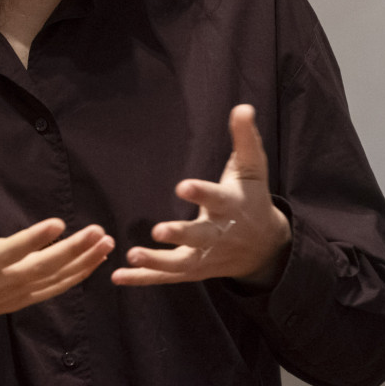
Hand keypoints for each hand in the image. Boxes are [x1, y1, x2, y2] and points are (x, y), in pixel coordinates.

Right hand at [0, 174, 115, 340]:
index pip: (7, 252)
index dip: (33, 240)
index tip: (57, 224)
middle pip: (40, 269)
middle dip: (72, 251)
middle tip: (98, 232)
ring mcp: (7, 296)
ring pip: (50, 282)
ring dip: (80, 264)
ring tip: (105, 244)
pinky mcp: (13, 301)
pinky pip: (48, 292)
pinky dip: (72, 279)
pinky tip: (91, 264)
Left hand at [110, 104, 290, 288]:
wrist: (266, 247)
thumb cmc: (252, 198)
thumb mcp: (252, 168)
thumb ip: (245, 138)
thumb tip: (242, 106)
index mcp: (231, 207)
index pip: (216, 199)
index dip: (200, 193)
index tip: (182, 186)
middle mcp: (219, 235)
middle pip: (199, 237)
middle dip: (180, 234)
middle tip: (158, 230)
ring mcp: (206, 256)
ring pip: (181, 263)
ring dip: (156, 262)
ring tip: (131, 256)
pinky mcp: (194, 270)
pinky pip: (167, 277)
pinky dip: (144, 279)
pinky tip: (118, 276)